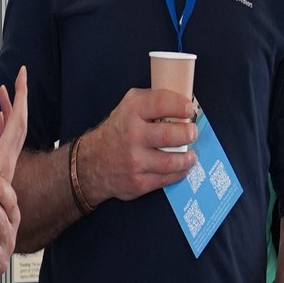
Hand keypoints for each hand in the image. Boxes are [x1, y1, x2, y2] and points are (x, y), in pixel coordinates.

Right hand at [0, 67, 28, 185]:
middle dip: (20, 97)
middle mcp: (10, 158)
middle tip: (18, 77)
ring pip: (15, 132)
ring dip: (12, 110)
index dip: (22, 93)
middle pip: (21, 121)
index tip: (22, 73)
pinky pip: (7, 142)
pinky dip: (4, 127)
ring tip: (5, 93)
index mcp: (5, 153)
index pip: (20, 116)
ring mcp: (6, 165)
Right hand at [77, 85, 198, 205]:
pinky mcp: (138, 182)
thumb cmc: (117, 132)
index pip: (161, 103)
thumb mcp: (127, 107)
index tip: (188, 110)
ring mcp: (135, 161)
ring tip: (190, 154)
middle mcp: (132, 136)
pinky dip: (179, 172)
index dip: (180, 106)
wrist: (91, 163)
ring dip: (188, 158)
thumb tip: (182, 101)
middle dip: (188, 133)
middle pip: (170, 135)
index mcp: (131, 112)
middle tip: (191, 133)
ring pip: (172, 161)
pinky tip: (181, 166)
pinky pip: (167, 179)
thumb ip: (152, 100)